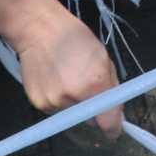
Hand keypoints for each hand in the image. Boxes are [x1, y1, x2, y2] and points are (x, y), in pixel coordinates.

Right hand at [5, 7, 121, 135]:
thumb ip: (112, 88)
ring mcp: (53, 102)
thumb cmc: (75, 38)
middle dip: (93, 110)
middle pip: (91, 120)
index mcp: (94, 83)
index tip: (115, 127)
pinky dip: (59, 100)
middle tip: (87, 89)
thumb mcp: (103, 58)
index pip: (108, 123)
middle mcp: (73, 97)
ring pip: (73, 115)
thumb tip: (116, 112)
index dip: (114, 127)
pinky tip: (54, 81)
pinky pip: (56, 110)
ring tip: (67, 79)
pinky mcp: (39, 103)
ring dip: (75, 104)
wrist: (38, 29)